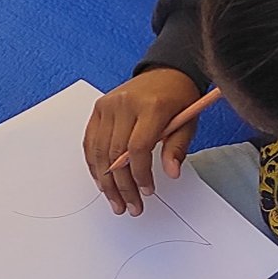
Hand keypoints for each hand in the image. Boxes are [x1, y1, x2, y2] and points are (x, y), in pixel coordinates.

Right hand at [83, 67, 204, 215]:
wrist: (166, 72)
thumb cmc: (179, 98)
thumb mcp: (187, 123)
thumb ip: (177, 148)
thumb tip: (171, 173)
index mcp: (151, 107)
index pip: (138, 147)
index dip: (140, 174)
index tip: (147, 192)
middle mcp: (124, 104)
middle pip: (115, 153)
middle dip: (121, 185)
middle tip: (129, 207)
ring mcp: (108, 105)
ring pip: (99, 151)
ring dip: (105, 181)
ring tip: (115, 201)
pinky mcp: (99, 108)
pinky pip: (90, 141)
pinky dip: (94, 164)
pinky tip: (102, 181)